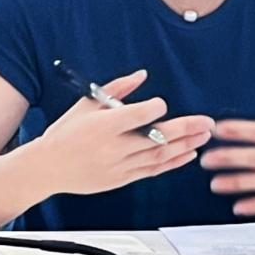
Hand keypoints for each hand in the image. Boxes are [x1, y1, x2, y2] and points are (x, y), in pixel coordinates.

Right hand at [33, 69, 213, 195]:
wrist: (47, 168)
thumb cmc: (65, 133)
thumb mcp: (86, 104)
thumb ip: (117, 89)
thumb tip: (142, 75)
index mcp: (102, 125)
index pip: (138, 115)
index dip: (155, 108)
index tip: (162, 104)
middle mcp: (113, 147)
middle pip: (156, 137)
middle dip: (186, 128)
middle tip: (207, 122)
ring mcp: (118, 166)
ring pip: (159, 155)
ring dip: (185, 145)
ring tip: (204, 136)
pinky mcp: (121, 179)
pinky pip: (153, 170)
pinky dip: (173, 162)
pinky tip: (188, 154)